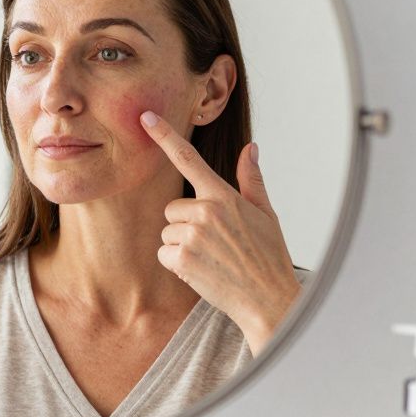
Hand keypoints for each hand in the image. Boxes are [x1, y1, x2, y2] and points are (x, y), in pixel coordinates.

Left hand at [140, 110, 300, 355]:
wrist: (269, 299)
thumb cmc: (269, 257)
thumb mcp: (265, 214)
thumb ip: (251, 180)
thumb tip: (251, 148)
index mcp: (224, 197)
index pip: (189, 158)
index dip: (164, 136)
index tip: (146, 117)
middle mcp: (206, 212)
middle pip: (171, 208)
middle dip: (186, 225)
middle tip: (214, 243)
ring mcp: (193, 235)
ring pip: (166, 232)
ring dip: (182, 246)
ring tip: (211, 258)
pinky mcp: (182, 259)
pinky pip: (163, 254)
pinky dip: (177, 264)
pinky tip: (202, 271)